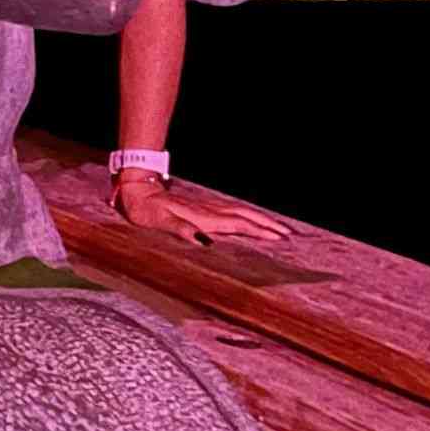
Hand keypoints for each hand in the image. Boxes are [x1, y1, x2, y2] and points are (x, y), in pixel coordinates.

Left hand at [113, 173, 292, 246]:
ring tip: (280, 228)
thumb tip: (203, 241)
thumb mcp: (158, 222)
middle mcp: (209, 210)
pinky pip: (232, 211)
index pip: (237, 224)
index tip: (279, 238)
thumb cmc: (146, 210)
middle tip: (291, 235)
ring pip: (241, 211)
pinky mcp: (203, 206)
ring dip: (262, 219)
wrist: (138, 189)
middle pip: (246, 216)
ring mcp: (207, 206)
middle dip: (268, 225)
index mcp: (202, 217)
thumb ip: (180, 230)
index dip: (259, 231)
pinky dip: (248, 215)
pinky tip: (254, 220)